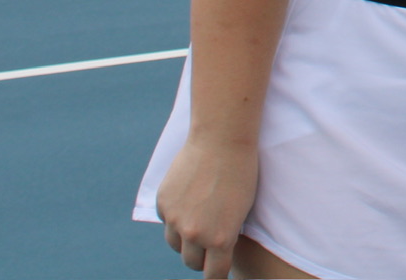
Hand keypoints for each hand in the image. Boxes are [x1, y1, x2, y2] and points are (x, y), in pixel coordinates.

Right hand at [157, 135, 257, 278]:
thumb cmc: (242, 172)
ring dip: (185, 239)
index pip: (213, 274)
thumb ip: (226, 234)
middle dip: (201, 257)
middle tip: (210, 244)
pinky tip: (189, 200)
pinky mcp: (163, 203)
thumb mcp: (242, 210)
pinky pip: (166, 221)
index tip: (217, 273)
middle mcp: (195, 234)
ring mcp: (175, 219)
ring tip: (199, 220)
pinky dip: (175, 216)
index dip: (216, 275)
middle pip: (192, 262)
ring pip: (175, 244)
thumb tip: (216, 251)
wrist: (222, 139)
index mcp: (220, 239)